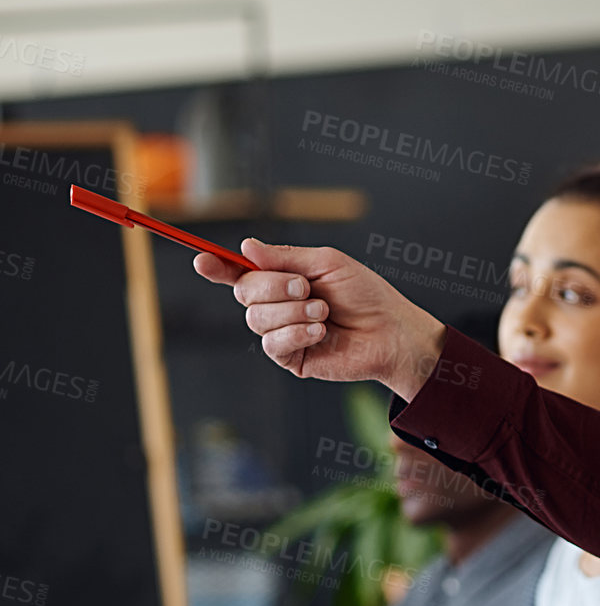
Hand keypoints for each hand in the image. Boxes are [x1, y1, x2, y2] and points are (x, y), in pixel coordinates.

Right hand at [193, 239, 446, 399]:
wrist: (391, 330)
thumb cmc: (366, 294)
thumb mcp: (328, 263)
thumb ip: (286, 256)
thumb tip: (246, 247)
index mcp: (283, 279)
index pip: (239, 273)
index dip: (217, 267)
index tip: (202, 260)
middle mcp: (277, 305)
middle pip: (244, 292)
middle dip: (273, 287)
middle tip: (307, 288)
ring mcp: (282, 332)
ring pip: (256, 318)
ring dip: (292, 311)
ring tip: (324, 312)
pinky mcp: (291, 358)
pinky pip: (272, 344)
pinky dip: (296, 333)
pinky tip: (320, 332)